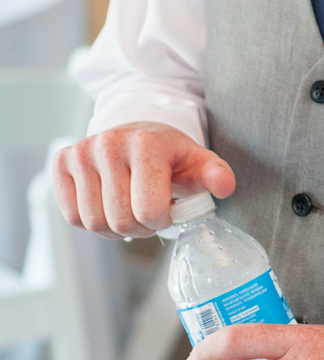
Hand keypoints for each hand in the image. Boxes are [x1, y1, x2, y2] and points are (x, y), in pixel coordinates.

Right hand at [53, 122, 235, 238]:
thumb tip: (225, 185)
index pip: (149, 211)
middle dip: (139, 227)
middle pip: (121, 221)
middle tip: (147, 211)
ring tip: (128, 207)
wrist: (137, 131)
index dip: (161, 220)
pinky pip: (72, 216)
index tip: (167, 207)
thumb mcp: (197, 162)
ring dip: (114, 228)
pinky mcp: (62, 162)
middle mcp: (109, 143)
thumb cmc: (169, 154)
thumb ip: (214, 174)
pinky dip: (91, 220)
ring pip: (93, 223)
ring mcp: (82, 152)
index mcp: (147, 144)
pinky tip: (107, 203)